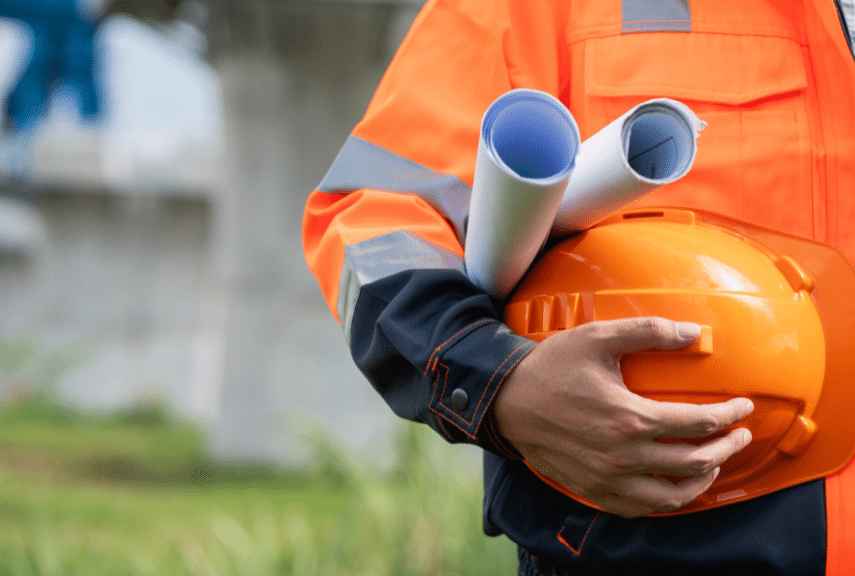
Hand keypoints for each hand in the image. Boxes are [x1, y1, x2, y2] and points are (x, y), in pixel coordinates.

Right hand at [493, 316, 753, 517]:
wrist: (506, 400)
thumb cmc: (550, 366)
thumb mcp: (597, 337)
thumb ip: (647, 331)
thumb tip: (693, 332)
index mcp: (630, 417)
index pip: (698, 423)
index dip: (729, 415)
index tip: (743, 407)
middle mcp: (624, 456)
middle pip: (695, 461)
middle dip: (727, 447)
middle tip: (739, 434)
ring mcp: (608, 479)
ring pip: (673, 495)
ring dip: (702, 479)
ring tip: (714, 462)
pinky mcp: (593, 490)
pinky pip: (641, 509)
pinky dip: (666, 501)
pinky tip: (673, 486)